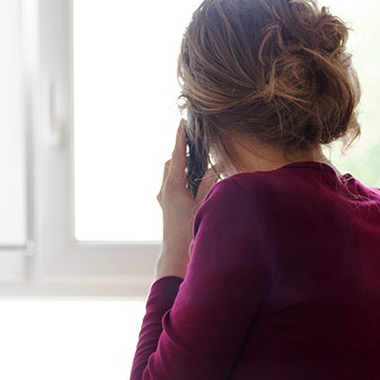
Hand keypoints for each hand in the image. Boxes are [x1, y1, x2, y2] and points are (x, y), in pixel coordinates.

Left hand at [156, 121, 216, 278]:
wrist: (175, 257)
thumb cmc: (189, 233)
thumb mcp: (204, 204)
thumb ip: (210, 183)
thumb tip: (215, 166)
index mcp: (173, 186)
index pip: (178, 154)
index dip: (180, 137)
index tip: (183, 122)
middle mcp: (165, 190)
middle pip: (172, 162)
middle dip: (182, 151)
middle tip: (194, 142)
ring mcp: (164, 199)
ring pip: (172, 174)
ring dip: (183, 166)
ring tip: (198, 162)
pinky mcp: (167, 207)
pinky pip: (173, 185)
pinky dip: (183, 179)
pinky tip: (197, 184)